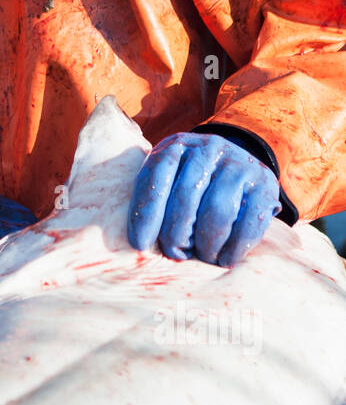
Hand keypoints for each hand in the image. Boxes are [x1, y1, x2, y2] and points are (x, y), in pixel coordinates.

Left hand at [127, 132, 280, 265]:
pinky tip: (225, 258)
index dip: (146, 213)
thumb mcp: (169, 178)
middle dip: (176, 234)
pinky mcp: (265, 184)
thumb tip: (139, 243)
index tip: (140, 244)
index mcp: (177, 146)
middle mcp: (209, 148)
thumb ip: (153, 198)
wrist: (241, 168)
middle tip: (176, 254)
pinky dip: (234, 247)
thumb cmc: (192, 184)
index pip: (156, 176)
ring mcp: (239, 164)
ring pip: (217, 213)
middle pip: (186, 198)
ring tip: (202, 256)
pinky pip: (249, 223)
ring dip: (206, 244)